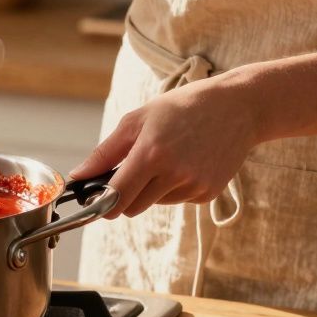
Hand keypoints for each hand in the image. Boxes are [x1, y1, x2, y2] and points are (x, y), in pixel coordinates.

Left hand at [68, 77, 264, 217]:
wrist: (238, 107)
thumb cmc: (182, 108)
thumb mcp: (138, 120)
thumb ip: (105, 152)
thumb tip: (78, 176)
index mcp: (151, 154)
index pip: (115, 199)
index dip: (100, 205)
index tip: (94, 201)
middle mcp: (174, 175)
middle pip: (131, 208)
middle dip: (123, 197)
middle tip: (129, 172)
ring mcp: (194, 186)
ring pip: (154, 204)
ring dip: (150, 190)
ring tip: (166, 158)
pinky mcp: (208, 193)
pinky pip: (177, 200)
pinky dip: (173, 188)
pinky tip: (186, 162)